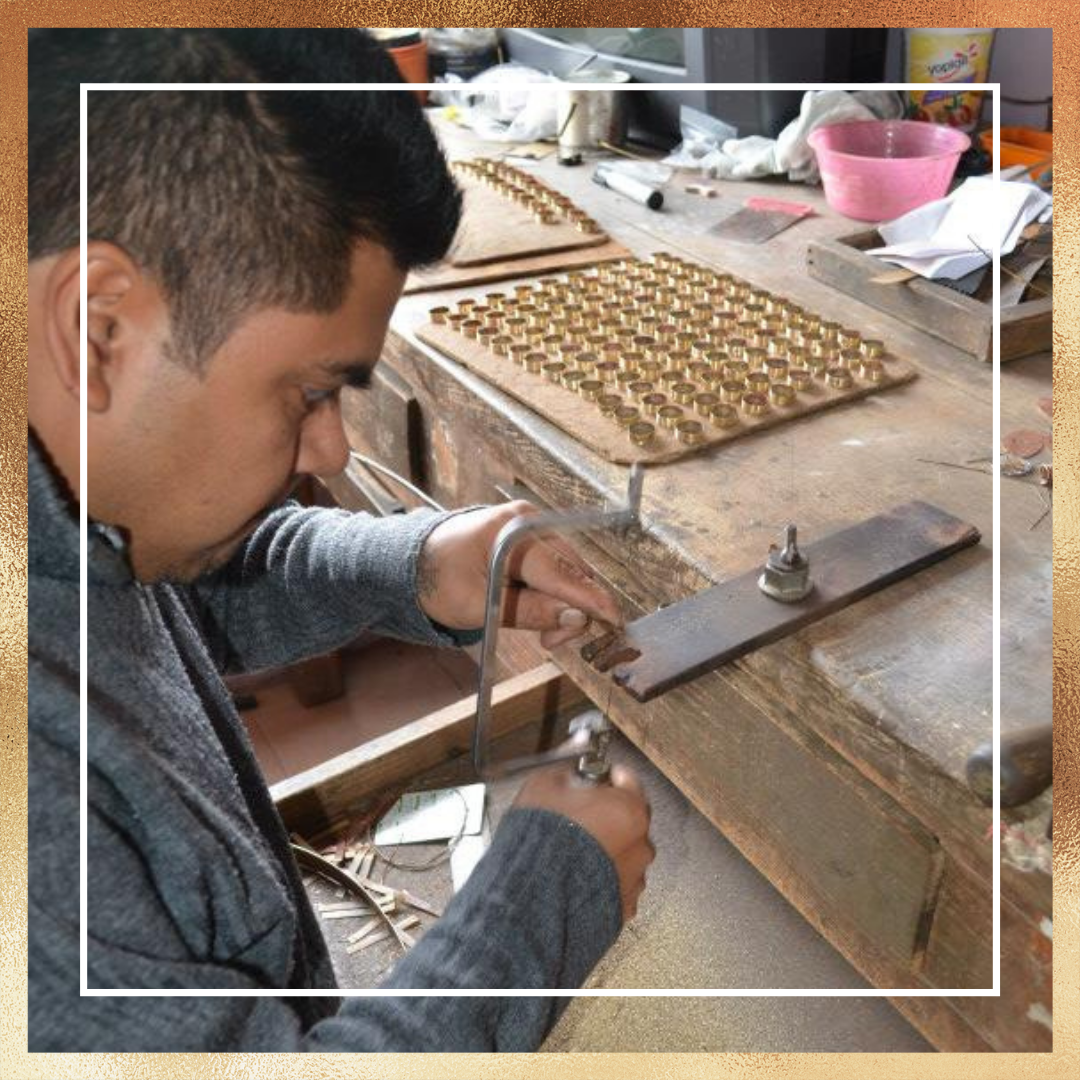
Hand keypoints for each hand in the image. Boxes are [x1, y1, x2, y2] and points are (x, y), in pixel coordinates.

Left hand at [416, 502, 622, 647]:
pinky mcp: (529, 537)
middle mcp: (528, 521)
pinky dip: (554, 593)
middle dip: (571, 610)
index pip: (560, 571)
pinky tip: (541, 611)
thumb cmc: (436, 581)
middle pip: (570, 570)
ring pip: (567, 571)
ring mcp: (530, 526)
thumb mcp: (477, 605)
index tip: (614, 620)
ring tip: (544, 632)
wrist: (409, 563)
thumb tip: (576, 619)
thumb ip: (529, 611)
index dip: (590, 599)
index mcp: (512, 531)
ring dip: (563, 604)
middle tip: (551, 642)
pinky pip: (555, 567)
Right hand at [513, 763, 653, 921]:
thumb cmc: (542, 841)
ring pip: (626, 853)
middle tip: (583, 814)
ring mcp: (634, 878)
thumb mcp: (545, 785)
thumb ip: (567, 775)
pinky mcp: (623, 906)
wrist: (533, 896)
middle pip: (630, 818)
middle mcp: (640, 844)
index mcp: (628, 809)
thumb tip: (570, 774)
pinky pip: (618, 883)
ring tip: (576, 850)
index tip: (601, 776)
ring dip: (607, 848)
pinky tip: (579, 875)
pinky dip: (604, 878)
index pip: (629, 779)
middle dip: (609, 814)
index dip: (609, 775)